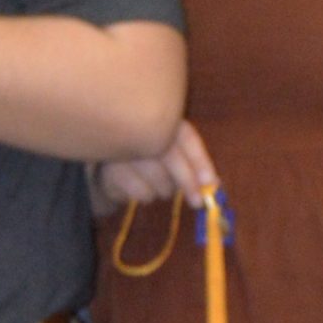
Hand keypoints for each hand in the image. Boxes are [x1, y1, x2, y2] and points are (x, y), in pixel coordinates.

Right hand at [94, 121, 217, 210]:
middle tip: (197, 201)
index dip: (200, 161)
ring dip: (164, 190)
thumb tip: (213, 184)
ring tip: (157, 183)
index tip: (211, 182)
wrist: (109, 166)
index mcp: (162, 120)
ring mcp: (124, 147)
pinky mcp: (112, 169)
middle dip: (188, 182)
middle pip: (171, 158)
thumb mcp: (172, 155)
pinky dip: (146, 195)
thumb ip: (193, 166)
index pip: (186, 137)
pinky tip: (139, 186)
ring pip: (157, 179)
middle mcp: (142, 129)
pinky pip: (141, 192)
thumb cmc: (149, 159)